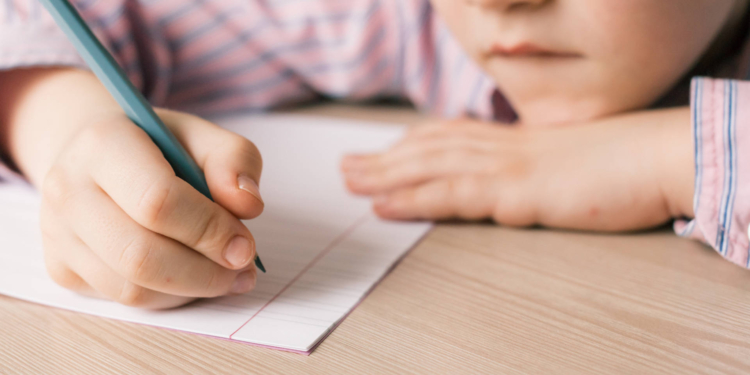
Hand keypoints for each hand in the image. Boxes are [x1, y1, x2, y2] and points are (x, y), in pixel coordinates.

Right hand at [40, 108, 263, 308]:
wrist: (96, 155)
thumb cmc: (157, 146)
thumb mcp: (202, 135)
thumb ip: (235, 159)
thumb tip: (248, 205)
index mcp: (103, 143)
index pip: (157, 201)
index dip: (209, 230)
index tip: (246, 245)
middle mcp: (68, 188)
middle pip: (140, 256)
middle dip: (204, 272)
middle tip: (243, 269)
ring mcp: (57, 232)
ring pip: (130, 288)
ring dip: (191, 290)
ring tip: (226, 275)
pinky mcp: (61, 267)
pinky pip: (122, 301)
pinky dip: (168, 297)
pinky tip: (191, 277)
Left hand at [342, 108, 693, 231]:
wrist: (657, 157)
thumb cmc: (621, 161)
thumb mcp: (570, 159)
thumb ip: (537, 166)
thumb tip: (520, 176)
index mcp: (514, 139)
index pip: (450, 136)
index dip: (410, 144)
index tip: (383, 151)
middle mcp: (502, 147)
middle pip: (429, 149)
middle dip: (384, 159)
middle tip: (347, 167)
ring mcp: (506, 167)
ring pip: (430, 168)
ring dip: (384, 176)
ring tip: (349, 183)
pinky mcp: (515, 193)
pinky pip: (452, 195)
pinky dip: (412, 199)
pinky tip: (384, 205)